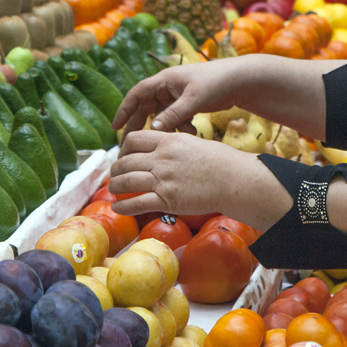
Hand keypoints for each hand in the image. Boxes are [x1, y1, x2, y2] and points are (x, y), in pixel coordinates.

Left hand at [109, 131, 232, 216]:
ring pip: (126, 182)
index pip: (134, 139)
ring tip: (113, 190)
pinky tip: (118, 207)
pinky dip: (123, 207)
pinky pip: (136, 203)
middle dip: (116, 169)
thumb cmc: (220, 161)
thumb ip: (173, 145)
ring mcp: (162, 180)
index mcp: (168, 141)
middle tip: (116, 174)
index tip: (124, 155)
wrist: (233, 180)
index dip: (124, 148)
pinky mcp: (166, 200)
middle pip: (126, 161)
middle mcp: (161, 158)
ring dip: (116, 187)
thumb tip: (161, 149)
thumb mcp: (193, 142)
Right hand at [111, 58, 251, 134]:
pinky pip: (176, 117)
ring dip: (165, 128)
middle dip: (141, 125)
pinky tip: (191, 133)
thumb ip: (174, 115)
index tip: (115, 128)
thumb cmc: (216, 83)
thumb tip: (154, 130)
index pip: (137, 94)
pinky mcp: (189, 102)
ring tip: (167, 141)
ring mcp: (178, 95)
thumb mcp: (193, 99)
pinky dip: (180, 126)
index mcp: (165, 80)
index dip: (124, 110)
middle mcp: (168, 86)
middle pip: (146, 107)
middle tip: (132, 144)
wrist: (241, 80)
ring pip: (163, 115)